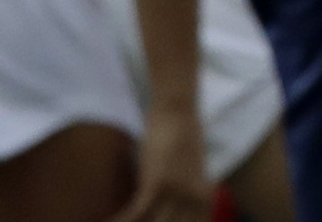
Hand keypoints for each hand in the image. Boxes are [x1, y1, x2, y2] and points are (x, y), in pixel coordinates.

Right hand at [108, 103, 212, 221]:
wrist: (179, 110)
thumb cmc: (181, 139)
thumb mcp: (189, 173)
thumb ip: (185, 195)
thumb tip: (167, 212)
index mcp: (205, 199)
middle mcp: (194, 200)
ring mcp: (178, 193)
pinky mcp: (158, 184)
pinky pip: (135, 216)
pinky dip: (117, 221)